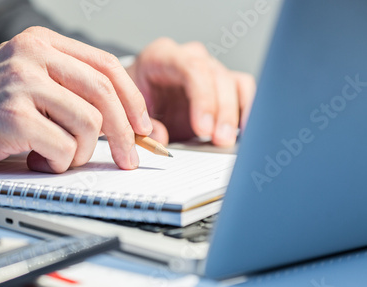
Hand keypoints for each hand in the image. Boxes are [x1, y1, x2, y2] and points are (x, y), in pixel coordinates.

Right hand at [0, 27, 152, 172]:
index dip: (133, 99)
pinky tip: (35, 159)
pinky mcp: (13, 116)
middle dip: (125, 134)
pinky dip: (56, 162)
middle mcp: (33, 57)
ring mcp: (22, 85)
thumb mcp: (27, 82)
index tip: (143, 126)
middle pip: (105, 94)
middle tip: (128, 158)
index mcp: (42, 43)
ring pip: (88, 124)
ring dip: (80, 152)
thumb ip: (69, 90)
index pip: (106, 66)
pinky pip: (62, 147)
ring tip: (56, 155)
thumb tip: (121, 121)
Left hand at [126, 38, 255, 145]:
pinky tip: (243, 131)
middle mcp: (190, 57)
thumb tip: (160, 139)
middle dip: (221, 111)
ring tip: (227, 140)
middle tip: (219, 139)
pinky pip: (243, 90)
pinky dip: (247, 110)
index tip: (203, 128)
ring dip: (234, 114)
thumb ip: (143, 125)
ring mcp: (208, 68)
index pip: (192, 68)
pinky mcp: (222, 83)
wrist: (138, 94)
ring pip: (233, 84)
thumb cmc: (132, 98)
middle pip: (216, 76)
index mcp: (162, 56)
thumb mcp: (129, 110)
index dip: (202, 99)